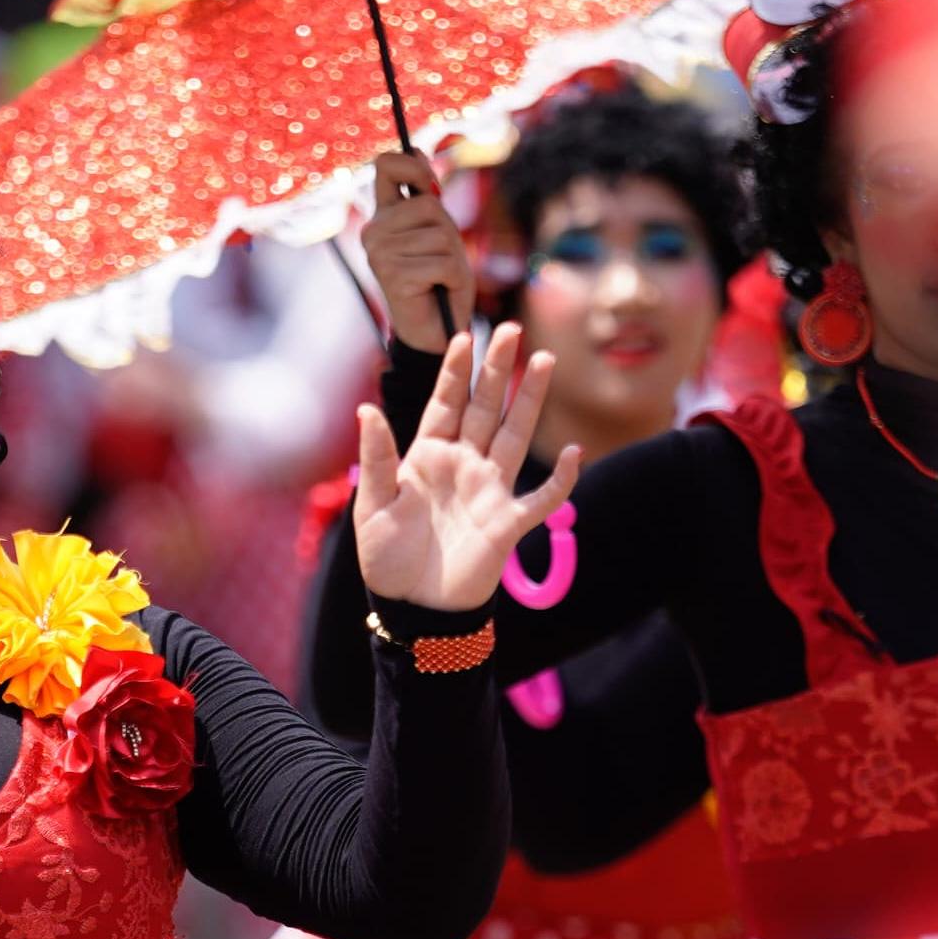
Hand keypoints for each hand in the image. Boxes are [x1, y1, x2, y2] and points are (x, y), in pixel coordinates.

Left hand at [353, 322, 580, 613]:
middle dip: (497, 370)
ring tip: (544, 361)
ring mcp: (489, 491)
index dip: (455, 372)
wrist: (413, 609)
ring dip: (530, 400)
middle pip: (485, 408)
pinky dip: (560, 479)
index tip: (463, 336)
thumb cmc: (387, 559)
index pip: (445, 405)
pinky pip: (541, 498)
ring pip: (515, 436)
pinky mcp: (508, 523)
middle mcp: (463, 465)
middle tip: (511, 329)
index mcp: (427, 457)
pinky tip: (572, 454)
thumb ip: (376, 459)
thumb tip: (365, 410)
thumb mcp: (373, 506)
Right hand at [361, 150, 472, 349]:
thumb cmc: (440, 279)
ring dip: (452, 257)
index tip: (431, 184)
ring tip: (439, 277)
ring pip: (439, 234)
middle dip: (446, 230)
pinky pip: (444, 261)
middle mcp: (373, 232)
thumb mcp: (438, 229)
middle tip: (440, 257)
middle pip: (427, 204)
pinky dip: (454, 277)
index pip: (386, 165)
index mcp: (381, 217)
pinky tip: (439, 289)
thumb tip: (415, 145)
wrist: (436, 330)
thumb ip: (425, 195)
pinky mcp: (395, 276)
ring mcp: (380, 254)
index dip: (413, 164)